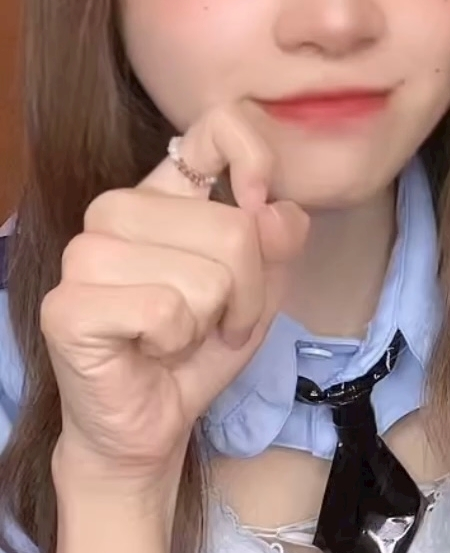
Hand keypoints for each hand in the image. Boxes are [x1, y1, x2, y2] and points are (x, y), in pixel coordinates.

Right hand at [41, 102, 308, 500]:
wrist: (151, 425)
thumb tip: (277, 211)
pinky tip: (152, 351)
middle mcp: (116, 212)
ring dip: (212, 322)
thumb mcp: (260, 289)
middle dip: (247, 293)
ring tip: (183, 337)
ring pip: (205, 275)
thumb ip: (278, 240)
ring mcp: (83, 256)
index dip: (256, 160)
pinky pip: (166, 311)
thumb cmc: (199, 350)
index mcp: (162, 193)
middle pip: (232, 228)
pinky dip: (178, 343)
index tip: (260, 206)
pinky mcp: (69, 307)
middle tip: (218, 321)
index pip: (217, 128)